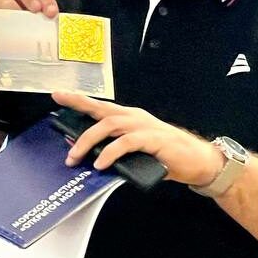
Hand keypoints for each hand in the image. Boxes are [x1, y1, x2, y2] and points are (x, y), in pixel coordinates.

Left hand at [52, 92, 223, 186]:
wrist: (197, 161)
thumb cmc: (166, 156)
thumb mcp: (135, 153)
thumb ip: (115, 150)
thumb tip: (89, 155)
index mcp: (131, 118)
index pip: (100, 106)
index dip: (79, 100)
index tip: (59, 95)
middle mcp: (135, 118)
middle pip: (102, 110)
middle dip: (78, 111)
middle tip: (59, 122)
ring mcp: (144, 127)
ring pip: (110, 125)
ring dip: (89, 140)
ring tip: (76, 156)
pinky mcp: (153, 140)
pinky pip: (126, 143)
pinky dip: (110, 153)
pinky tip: (101, 163)